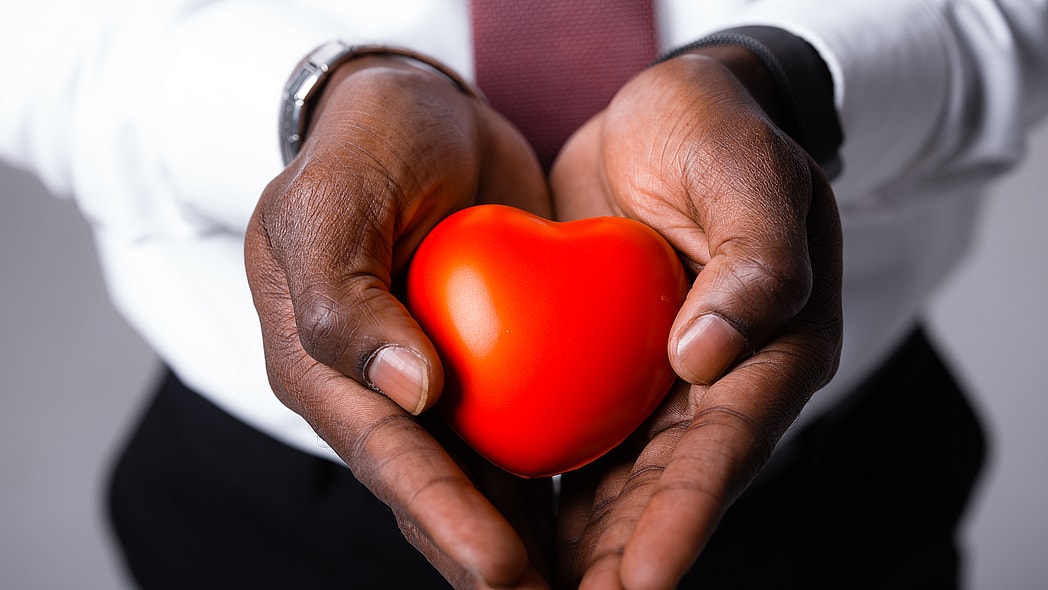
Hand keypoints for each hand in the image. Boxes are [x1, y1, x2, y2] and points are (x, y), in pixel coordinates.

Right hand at [244, 55, 552, 588]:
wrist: (420, 116)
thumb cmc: (364, 148)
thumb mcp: (329, 203)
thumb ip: (343, 299)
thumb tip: (405, 392)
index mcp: (323, 366)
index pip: (386, 453)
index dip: (441, 514)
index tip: (499, 569)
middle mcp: (378, 392)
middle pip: (433, 488)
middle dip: (486, 555)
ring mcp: (434, 386)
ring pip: (479, 479)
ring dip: (525, 541)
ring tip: (581, 588)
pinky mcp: (486, 367)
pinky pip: (520, 432)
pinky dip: (551, 480)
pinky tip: (596, 523)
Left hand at [550, 48, 842, 588]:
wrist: (669, 113)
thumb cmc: (721, 132)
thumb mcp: (752, 173)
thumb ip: (755, 263)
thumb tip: (705, 359)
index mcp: (777, 351)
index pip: (724, 449)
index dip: (681, 521)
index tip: (637, 585)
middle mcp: (721, 383)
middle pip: (670, 487)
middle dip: (623, 559)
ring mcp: (664, 381)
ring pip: (622, 479)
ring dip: (582, 544)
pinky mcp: (612, 364)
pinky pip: (580, 433)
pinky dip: (550, 484)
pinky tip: (507, 522)